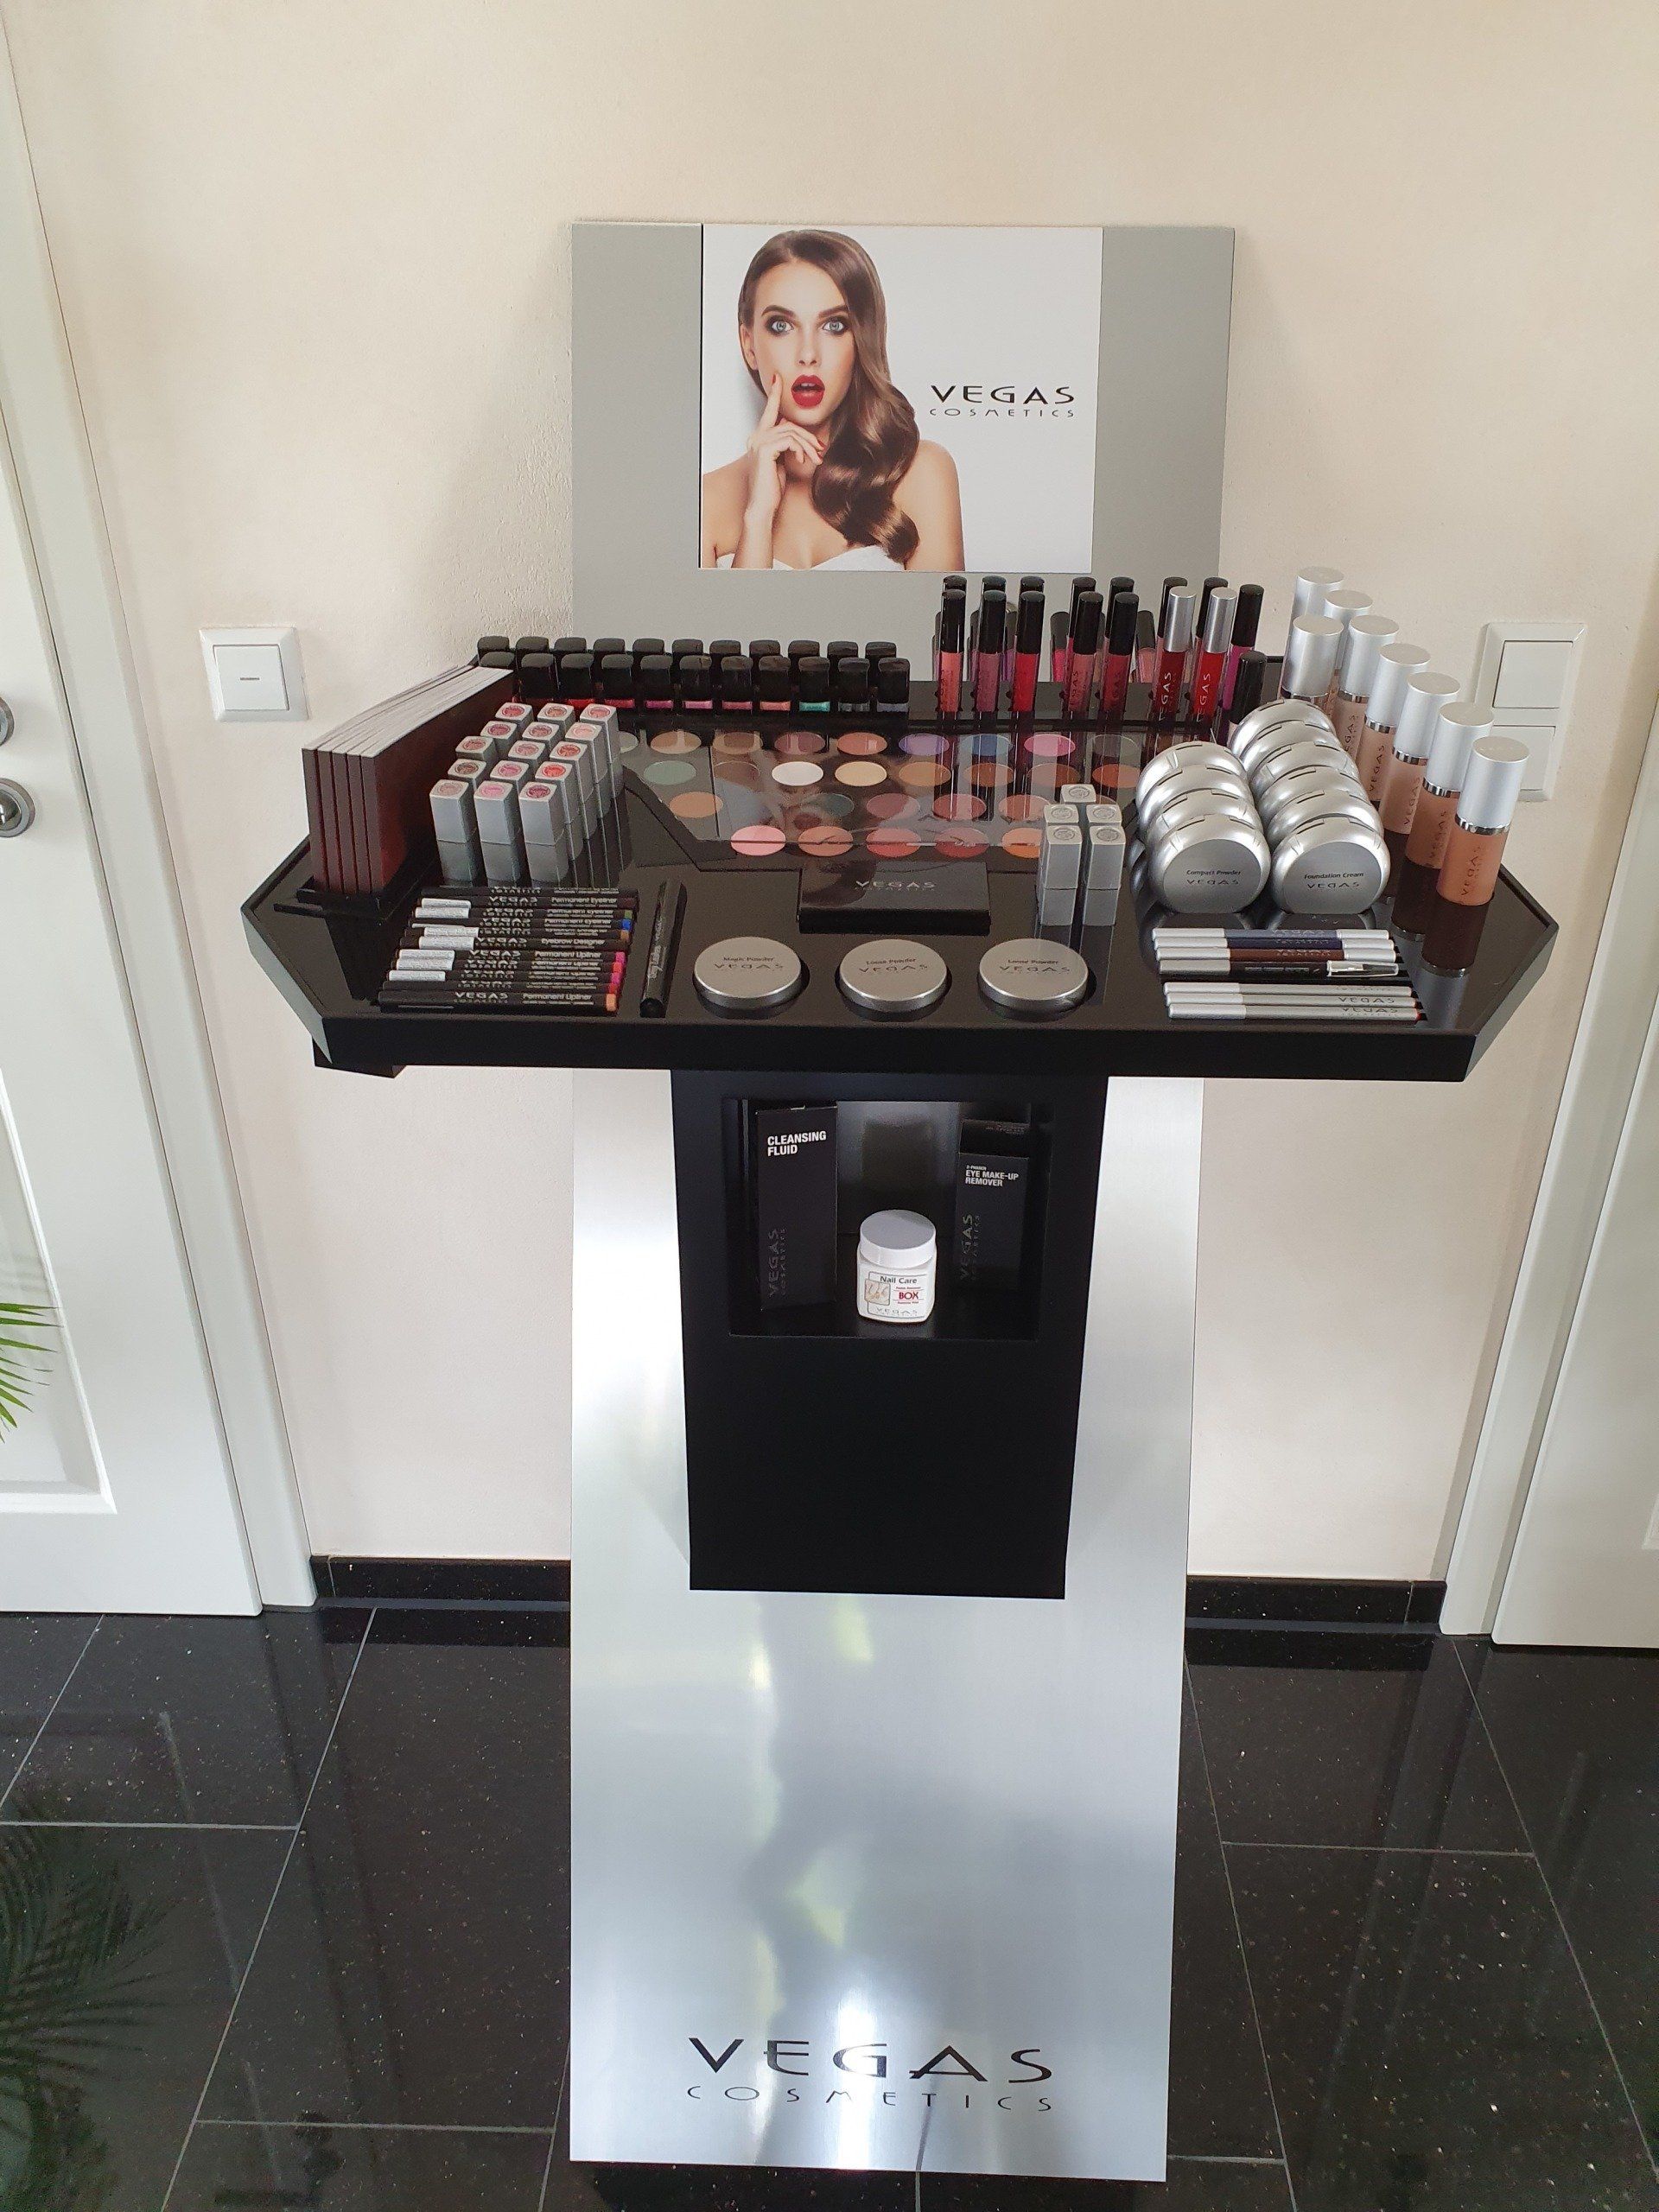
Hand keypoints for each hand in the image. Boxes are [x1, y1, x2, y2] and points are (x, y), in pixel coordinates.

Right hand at [745, 375, 822, 522]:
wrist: (762, 507)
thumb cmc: (772, 489)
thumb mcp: (781, 462)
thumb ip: (785, 445)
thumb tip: (796, 435)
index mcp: (758, 438)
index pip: (769, 412)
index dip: (774, 394)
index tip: (778, 378)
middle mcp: (755, 437)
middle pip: (788, 424)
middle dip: (807, 436)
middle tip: (819, 449)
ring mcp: (758, 442)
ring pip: (791, 432)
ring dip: (808, 446)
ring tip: (815, 459)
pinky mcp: (764, 449)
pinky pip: (789, 440)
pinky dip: (800, 450)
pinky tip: (803, 462)